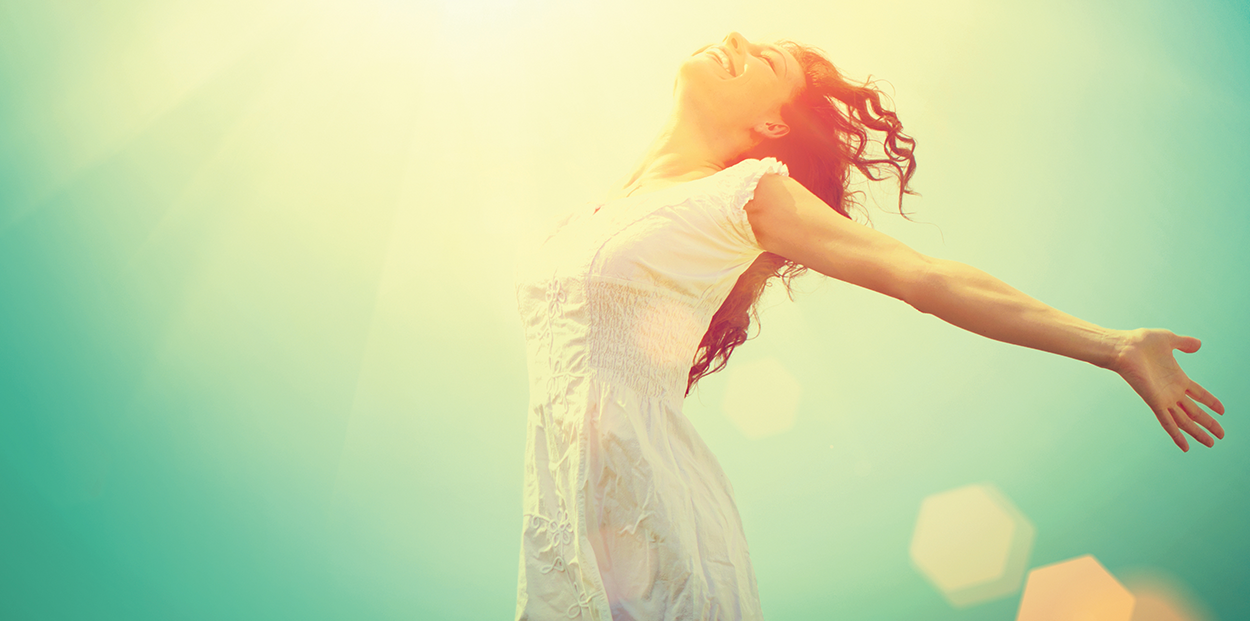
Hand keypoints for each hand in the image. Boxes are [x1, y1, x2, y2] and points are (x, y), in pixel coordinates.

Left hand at [1111, 328, 1225, 451]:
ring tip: (1211, 443)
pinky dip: (1176, 434)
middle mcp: (1171, 391)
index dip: (1210, 402)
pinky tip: (1185, 447)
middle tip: (1221, 435)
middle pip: (1194, 411)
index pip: (1199, 394)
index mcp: (1177, 378)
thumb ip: (1184, 343)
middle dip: (1208, 423)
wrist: (1123, 347)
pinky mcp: (1154, 402)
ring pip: (1184, 421)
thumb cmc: (1140, 342)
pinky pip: (1167, 422)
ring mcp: (1163, 398)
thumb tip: (1198, 344)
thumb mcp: (1169, 340)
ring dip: (1198, 433)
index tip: (1222, 411)